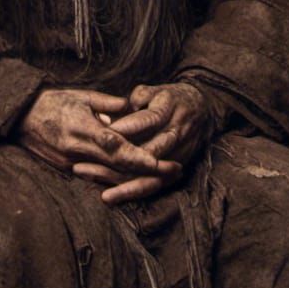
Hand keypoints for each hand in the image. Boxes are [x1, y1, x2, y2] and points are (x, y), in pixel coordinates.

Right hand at [16, 86, 181, 181]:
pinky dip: (117, 175)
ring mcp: (72, 162)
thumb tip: (131, 106)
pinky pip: (97, 174)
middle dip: (147, 169)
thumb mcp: (81, 95)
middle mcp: (77, 149)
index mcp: (82, 128)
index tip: (160, 161)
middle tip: (174, 169)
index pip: (115, 145)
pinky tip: (137, 176)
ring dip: (136, 176)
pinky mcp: (67, 169)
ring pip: (109, 174)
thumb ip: (108, 103)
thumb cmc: (53, 101)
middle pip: (117, 165)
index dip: (138, 156)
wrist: (21, 117)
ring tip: (163, 174)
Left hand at [72, 82, 214, 204]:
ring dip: (121, 181)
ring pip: (149, 173)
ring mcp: (177, 153)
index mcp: (168, 109)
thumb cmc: (170, 98)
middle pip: (147, 152)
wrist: (202, 109)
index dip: (125, 128)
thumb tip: (120, 108)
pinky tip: (110, 196)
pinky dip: (132, 191)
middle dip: (118, 160)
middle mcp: (174, 133)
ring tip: (96, 187)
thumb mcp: (154, 90)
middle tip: (86, 163)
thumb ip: (138, 97)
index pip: (147, 121)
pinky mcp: (177, 168)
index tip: (101, 134)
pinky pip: (154, 184)